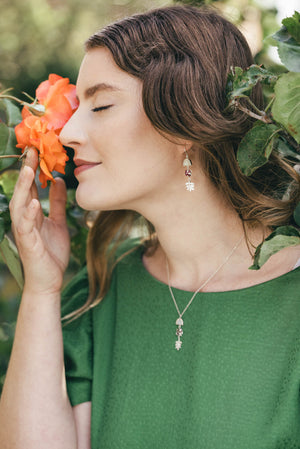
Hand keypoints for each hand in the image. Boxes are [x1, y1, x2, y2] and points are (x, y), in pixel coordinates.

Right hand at [9, 148, 69, 294]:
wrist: (50, 280)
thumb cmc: (51, 252)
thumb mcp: (58, 222)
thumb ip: (57, 203)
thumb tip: (59, 181)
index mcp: (32, 213)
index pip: (31, 187)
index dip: (33, 169)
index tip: (38, 150)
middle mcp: (25, 219)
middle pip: (22, 191)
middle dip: (26, 171)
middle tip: (31, 151)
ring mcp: (24, 231)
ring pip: (19, 204)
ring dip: (23, 187)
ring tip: (28, 170)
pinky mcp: (27, 243)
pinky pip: (25, 226)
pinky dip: (29, 214)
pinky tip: (34, 202)